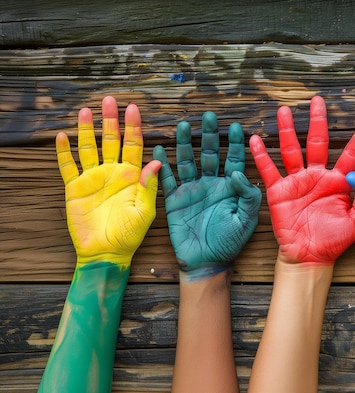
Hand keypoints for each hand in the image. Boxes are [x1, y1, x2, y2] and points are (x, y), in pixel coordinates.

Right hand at [56, 96, 160, 267]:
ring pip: (89, 148)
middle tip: (109, 100)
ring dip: (87, 130)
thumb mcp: (144, 212)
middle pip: (111, 141)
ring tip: (85, 110)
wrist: (106, 252)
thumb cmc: (130, 235)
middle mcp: (113, 172)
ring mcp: (93, 178)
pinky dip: (64, 152)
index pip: (133, 146)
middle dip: (110, 120)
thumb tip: (156, 163)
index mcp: (132, 176)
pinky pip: (68, 166)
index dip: (133, 127)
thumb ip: (149, 187)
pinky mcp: (75, 188)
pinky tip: (62, 136)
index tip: (133, 108)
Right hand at [153, 112, 260, 279]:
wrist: (206, 262)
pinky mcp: (174, 200)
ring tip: (183, 125)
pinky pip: (167, 180)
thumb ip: (248, 196)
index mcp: (230, 187)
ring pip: (188, 161)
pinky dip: (162, 166)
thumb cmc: (230, 243)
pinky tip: (159, 150)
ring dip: (185, 144)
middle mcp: (211, 184)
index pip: (234, 159)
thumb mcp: (246, 220)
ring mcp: (192, 190)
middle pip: (210, 153)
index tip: (236, 126)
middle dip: (209, 135)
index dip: (234, 143)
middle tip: (208, 116)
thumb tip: (240, 173)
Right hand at [249, 96, 354, 265]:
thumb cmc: (335, 241)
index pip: (351, 154)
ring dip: (287, 131)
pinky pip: (270, 171)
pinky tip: (256, 140)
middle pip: (318, 142)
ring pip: (291, 150)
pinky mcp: (279, 191)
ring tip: (284, 111)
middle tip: (318, 101)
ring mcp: (297, 181)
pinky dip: (262, 156)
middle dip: (318, 122)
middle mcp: (317, 176)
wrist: (310, 257)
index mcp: (338, 182)